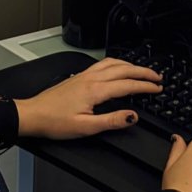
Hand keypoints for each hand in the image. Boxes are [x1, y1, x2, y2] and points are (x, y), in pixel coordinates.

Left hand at [13, 57, 161, 140]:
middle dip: (143, 72)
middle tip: (157, 77)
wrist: (33, 115)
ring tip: (142, 71)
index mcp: (94, 90)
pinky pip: (102, 64)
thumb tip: (132, 116)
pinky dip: (116, 63)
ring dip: (130, 65)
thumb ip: (111, 121)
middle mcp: (90, 79)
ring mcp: (83, 76)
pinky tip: (118, 68)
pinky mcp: (78, 77)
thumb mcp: (85, 127)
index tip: (157, 88)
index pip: (127, 85)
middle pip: (123, 69)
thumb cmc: (54, 122)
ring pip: (112, 63)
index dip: (145, 86)